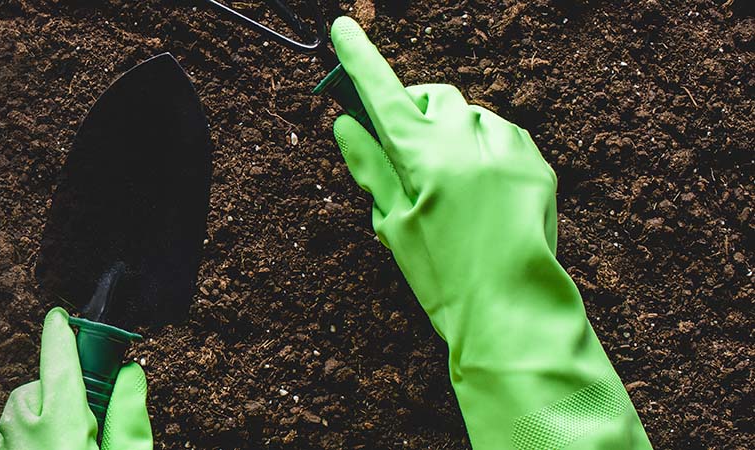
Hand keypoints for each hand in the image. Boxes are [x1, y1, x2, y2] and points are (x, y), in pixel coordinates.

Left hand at [0, 308, 152, 449]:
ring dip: (37, 424)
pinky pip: (1, 439)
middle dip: (57, 399)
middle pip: (37, 391)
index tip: (58, 317)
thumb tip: (130, 374)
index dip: (59, 336)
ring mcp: (0, 449)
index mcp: (61, 430)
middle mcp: (22, 436)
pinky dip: (19, 443)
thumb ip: (128, 418)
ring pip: (17, 416)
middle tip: (84, 429)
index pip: (59, 364)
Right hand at [331, 17, 651, 448]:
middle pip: (433, 96)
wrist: (513, 311)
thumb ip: (370, 166)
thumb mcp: (393, 224)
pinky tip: (479, 194)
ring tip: (446, 185)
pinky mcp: (537, 164)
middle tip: (399, 143)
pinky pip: (501, 138)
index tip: (342, 28)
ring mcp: (508, 147)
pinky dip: (483, 151)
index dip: (359, 59)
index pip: (384, 92)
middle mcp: (468, 137)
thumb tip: (345, 124)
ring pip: (470, 116)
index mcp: (424, 154)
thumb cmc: (443, 276)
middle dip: (414, 107)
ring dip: (451, 132)